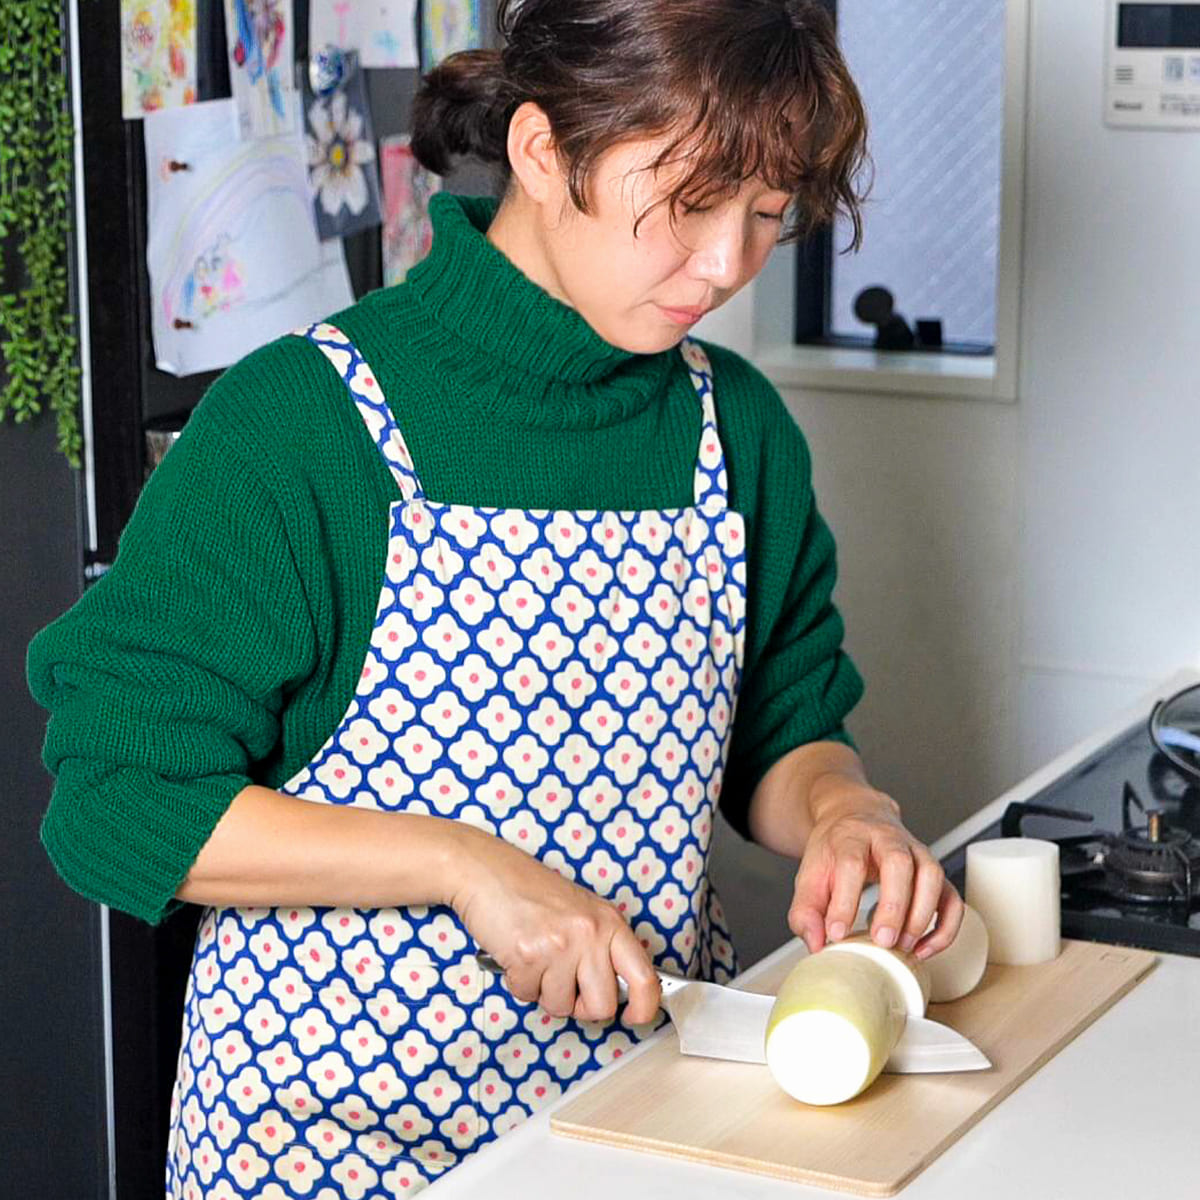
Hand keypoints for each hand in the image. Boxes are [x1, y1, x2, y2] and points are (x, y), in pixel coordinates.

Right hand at [449, 824, 660, 1023]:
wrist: (487, 871)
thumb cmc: (530, 889)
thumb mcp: (581, 910)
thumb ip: (602, 944)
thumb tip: (617, 986)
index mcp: (609, 922)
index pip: (644, 975)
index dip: (645, 1006)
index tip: (636, 1016)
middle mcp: (590, 934)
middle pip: (602, 1005)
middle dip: (580, 1005)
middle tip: (564, 982)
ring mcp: (560, 946)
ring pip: (561, 1007)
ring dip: (544, 991)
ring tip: (536, 958)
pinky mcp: (528, 957)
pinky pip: (528, 996)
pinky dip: (519, 982)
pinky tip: (517, 955)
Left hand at [787, 781, 963, 960]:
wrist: (855, 816)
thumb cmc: (835, 850)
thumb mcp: (809, 874)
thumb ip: (805, 910)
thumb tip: (816, 943)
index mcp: (851, 836)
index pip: (851, 864)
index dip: (845, 902)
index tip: (837, 933)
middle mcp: (887, 838)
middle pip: (898, 863)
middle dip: (893, 906)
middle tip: (883, 941)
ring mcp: (915, 852)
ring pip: (931, 875)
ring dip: (922, 915)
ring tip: (904, 946)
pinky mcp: (933, 871)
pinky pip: (951, 897)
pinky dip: (945, 926)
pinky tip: (925, 948)